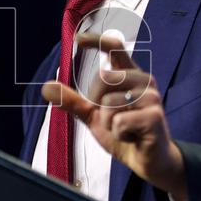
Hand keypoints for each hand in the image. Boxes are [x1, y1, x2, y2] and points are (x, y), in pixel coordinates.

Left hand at [41, 32, 187, 200]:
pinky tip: (132, 136)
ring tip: (125, 129)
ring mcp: (151, 97)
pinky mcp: (154, 116)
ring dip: (109, 123)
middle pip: (103, 77)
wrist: (147, 161)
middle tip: (111, 118)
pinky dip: (119, 134)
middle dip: (96, 102)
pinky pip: (119, 121)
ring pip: (109, 103)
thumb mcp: (94, 116)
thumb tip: (46, 87)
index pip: (115, 49)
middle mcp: (143, 81)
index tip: (78, 39)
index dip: (97, 41)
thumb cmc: (125, 134)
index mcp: (129, 76)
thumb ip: (73, 101)